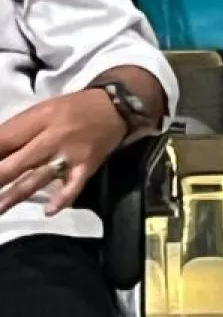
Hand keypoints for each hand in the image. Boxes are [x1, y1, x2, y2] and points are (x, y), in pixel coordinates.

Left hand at [0, 90, 125, 215]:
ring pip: (38, 177)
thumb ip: (19, 130)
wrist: (117, 106)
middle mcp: (53, 136)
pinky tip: (49, 210)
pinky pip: (74, 184)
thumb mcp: (43, 110)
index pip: (4, 139)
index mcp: (39, 118)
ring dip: (16, 194)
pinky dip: (63, 197)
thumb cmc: (74, 108)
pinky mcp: (87, 166)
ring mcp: (70, 154)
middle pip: (17, 162)